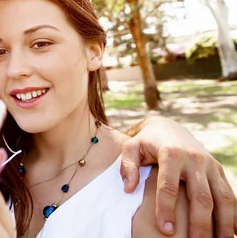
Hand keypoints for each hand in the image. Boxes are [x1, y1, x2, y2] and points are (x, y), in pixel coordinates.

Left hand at [120, 115, 235, 236]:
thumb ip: (127, 166)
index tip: (166, 229)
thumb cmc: (146, 142)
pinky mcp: (218, 171)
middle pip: (201, 196)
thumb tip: (128, 189)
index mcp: (171, 154)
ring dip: (224, 223)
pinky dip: (235, 214)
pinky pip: (230, 194)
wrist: (168, 128)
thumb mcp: (131, 148)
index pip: (169, 186)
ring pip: (222, 197)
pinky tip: (233, 233)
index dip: (167, 209)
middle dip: (200, 223)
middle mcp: (194, 159)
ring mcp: (210, 165)